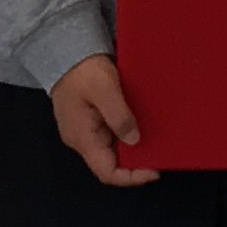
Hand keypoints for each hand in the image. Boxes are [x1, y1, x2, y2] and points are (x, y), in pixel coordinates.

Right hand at [50, 55, 154, 186]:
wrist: (66, 49)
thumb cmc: (83, 69)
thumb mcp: (104, 89)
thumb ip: (119, 116)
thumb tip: (134, 140)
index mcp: (82, 138)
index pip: (107, 172)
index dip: (131, 177)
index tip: (155, 170)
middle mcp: (81, 140)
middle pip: (110, 163)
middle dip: (135, 162)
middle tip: (160, 153)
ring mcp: (84, 130)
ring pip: (111, 149)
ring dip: (132, 147)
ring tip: (155, 140)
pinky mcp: (89, 119)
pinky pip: (109, 135)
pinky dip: (126, 134)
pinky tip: (141, 126)